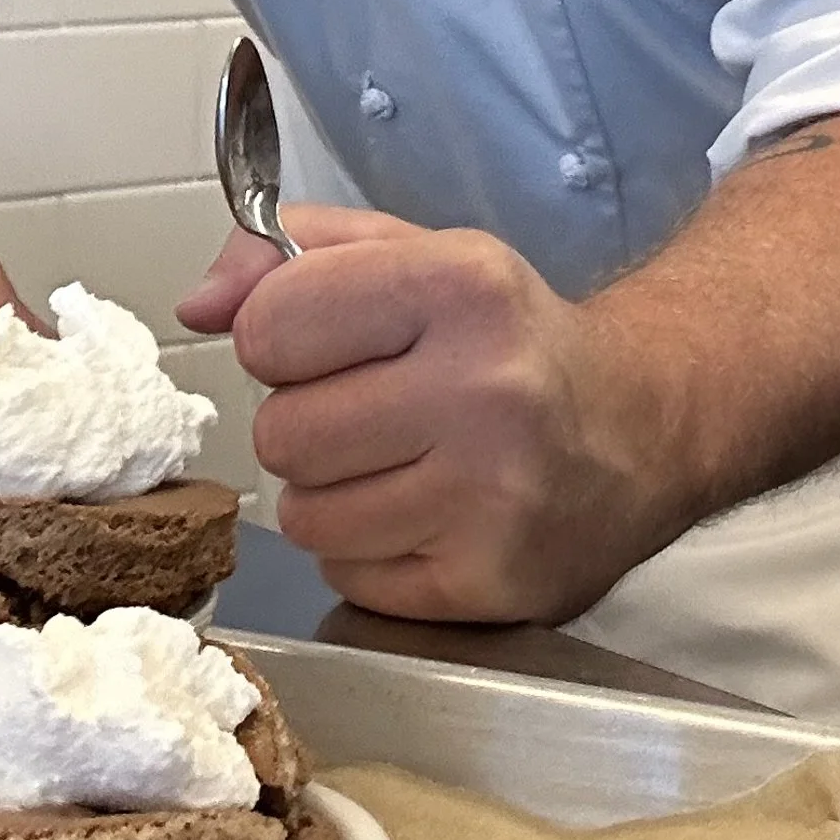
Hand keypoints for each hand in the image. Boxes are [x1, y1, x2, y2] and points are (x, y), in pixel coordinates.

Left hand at [178, 207, 674, 623]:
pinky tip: (427, 515)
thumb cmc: (508, 339)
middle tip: (374, 411)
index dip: (279, 337)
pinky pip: (348, 576)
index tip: (325, 341)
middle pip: (281, 432)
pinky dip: (370, 550)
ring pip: (305, 514)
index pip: (271, 325)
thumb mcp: (418, 257)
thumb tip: (198, 304)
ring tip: (400, 464)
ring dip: (333, 492)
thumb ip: (297, 254)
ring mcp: (490, 498)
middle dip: (307, 423)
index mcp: (461, 286)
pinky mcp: (487, 584)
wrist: (641, 428)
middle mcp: (484, 389)